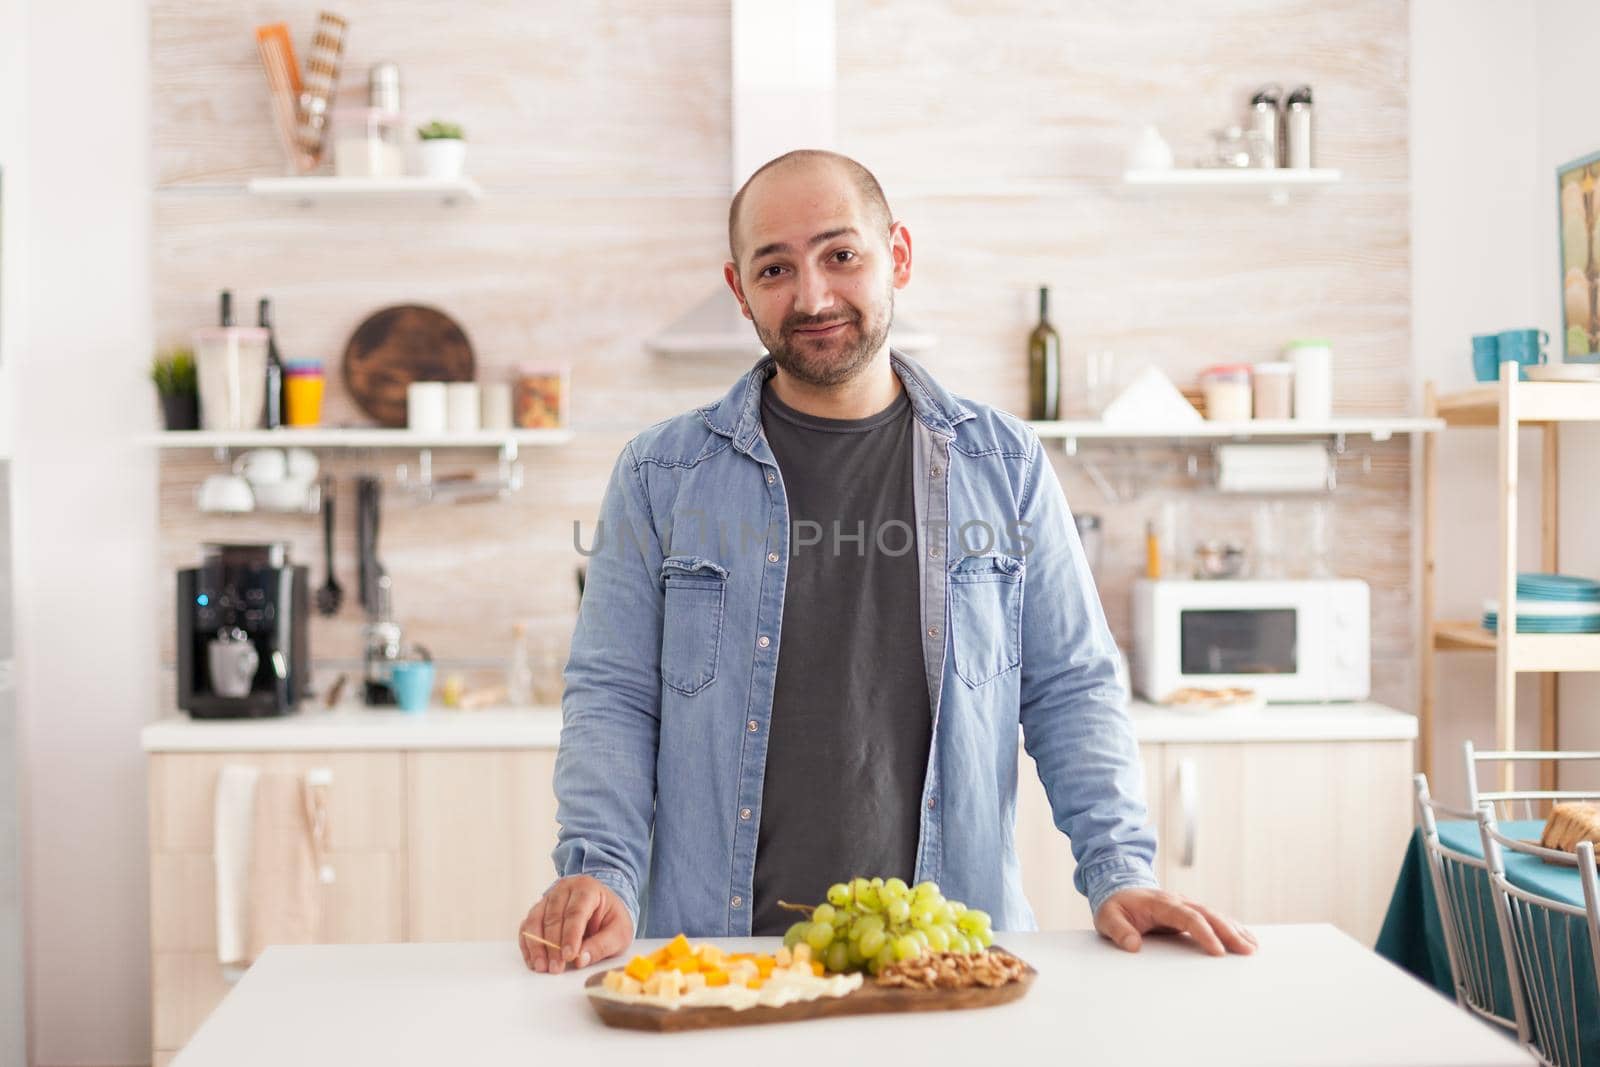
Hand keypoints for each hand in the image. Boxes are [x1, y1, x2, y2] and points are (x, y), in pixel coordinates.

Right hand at [518, 875, 633, 973]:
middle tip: (556, 968)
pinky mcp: (538, 910)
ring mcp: (548, 898)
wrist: (602, 907)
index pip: (576, 912)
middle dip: (553, 946)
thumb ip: (602, 945)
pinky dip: (528, 945)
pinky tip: (534, 961)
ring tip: (542, 967)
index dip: (571, 935)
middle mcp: (564, 889)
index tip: (568, 956)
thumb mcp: (619, 932)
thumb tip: (580, 960)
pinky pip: (527, 926)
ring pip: (535, 921)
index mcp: (587, 888)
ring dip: (537, 946)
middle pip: (553, 917)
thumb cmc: (611, 919)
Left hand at [1094, 887, 1256, 956]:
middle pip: (1208, 915)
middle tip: (1246, 950)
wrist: (1117, 887)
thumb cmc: (1115, 906)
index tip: (1217, 951)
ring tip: (1252, 947)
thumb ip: (1119, 930)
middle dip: (1228, 932)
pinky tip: (1245, 938)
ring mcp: (1184, 905)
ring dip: (1234, 930)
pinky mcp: (1188, 912)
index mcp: (1160, 903)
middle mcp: (1177, 901)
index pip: (1187, 917)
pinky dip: (1230, 927)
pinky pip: (1213, 918)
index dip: (1204, 933)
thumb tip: (1133, 945)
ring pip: (1214, 915)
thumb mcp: (1107, 917)